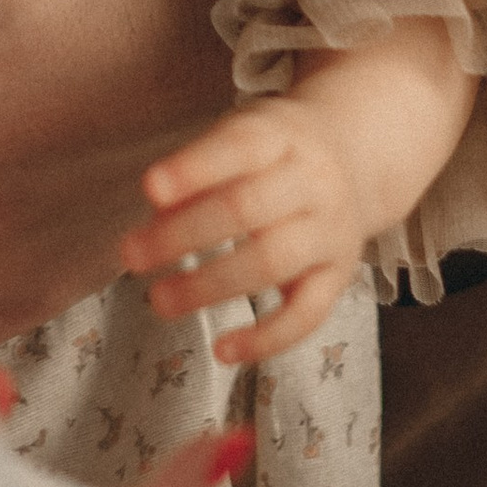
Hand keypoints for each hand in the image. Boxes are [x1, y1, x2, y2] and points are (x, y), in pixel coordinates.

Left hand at [123, 99, 363, 362]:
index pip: (239, 146)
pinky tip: (223, 351)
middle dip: (184, 234)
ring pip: (273, 261)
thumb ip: (197, 173)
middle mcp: (313, 181)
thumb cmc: (273, 153)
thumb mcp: (237, 139)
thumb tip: (154, 213)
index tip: (149, 188)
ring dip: (210, 285)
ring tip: (159, 300)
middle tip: (131, 255)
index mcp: (281, 135)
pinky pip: (307, 315)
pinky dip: (265, 338)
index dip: (194, 169)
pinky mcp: (340, 276)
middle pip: (248, 208)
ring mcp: (332, 231)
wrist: (355, 160)